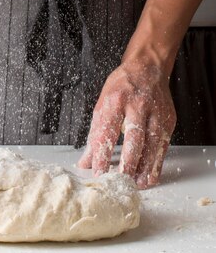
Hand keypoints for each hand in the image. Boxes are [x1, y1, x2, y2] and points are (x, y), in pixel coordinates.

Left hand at [77, 62, 176, 188]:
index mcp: (116, 99)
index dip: (102, 152)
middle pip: (134, 137)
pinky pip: (162, 145)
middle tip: (120, 180)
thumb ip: (95, 134)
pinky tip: (149, 176)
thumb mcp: (102, 104)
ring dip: (144, 167)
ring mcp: (156, 113)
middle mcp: (138, 105)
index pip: (108, 129)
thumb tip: (85, 161)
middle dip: (128, 161)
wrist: (147, 68)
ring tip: (136, 184)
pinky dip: (156, 163)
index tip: (97, 170)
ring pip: (151, 143)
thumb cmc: (122, 87)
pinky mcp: (168, 120)